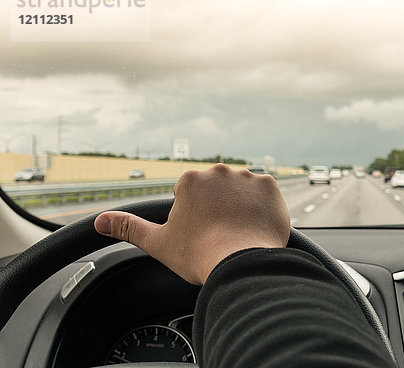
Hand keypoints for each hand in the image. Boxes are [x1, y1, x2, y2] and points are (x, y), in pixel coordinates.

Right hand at [94, 164, 289, 284]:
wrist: (242, 264)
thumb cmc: (199, 254)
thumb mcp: (158, 242)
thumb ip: (128, 227)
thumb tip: (100, 220)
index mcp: (191, 180)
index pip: (192, 195)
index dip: (196, 217)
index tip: (201, 233)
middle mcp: (220, 171)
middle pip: (217, 190)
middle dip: (217, 208)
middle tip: (219, 234)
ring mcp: (248, 177)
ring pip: (241, 191)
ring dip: (239, 206)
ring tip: (239, 232)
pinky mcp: (271, 187)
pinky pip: (265, 194)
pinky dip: (261, 207)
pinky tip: (255, 226)